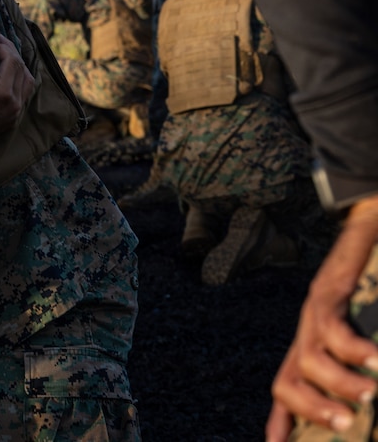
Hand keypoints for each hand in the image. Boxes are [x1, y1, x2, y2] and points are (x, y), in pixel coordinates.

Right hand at [0, 33, 34, 164]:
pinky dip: (21, 77)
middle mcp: (14, 101)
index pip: (12, 61)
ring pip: (28, 78)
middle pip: (21, 67)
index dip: (4, 47)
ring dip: (19, 64)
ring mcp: (17, 109)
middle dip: (11, 51)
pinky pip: (26, 91)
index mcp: (2, 92)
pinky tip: (10, 71)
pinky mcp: (17, 114)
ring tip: (6, 54)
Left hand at [267, 196, 377, 439]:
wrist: (370, 229)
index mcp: (312, 347)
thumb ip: (361, 362)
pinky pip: (332, 325)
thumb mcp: (365, 330)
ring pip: (310, 358)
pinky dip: (354, 348)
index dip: (282, 425)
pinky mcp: (330, 289)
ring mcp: (314, 312)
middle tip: (345, 426)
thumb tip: (371, 395)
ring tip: (368, 394)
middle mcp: (306, 333)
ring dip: (338, 382)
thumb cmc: (374, 285)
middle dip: (309, 412)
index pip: (288, 390)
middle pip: (286, 383)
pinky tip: (376, 360)